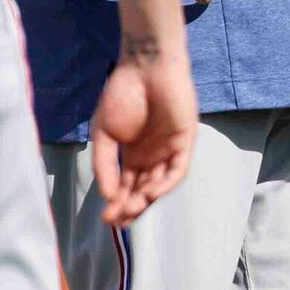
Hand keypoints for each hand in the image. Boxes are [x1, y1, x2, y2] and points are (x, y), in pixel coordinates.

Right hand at [88, 39, 196, 227]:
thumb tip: (106, 196)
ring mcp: (169, 150)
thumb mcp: (104, 134)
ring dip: (146, 199)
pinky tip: (150, 193)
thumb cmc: (122, 96)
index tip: (105, 218)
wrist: (144, 68)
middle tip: (117, 221)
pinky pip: (177, 169)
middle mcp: (152, 156)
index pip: (127, 186)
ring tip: (131, 210)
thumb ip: (105, 164)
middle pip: (143, 189)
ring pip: (160, 183)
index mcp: (133, 155)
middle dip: (131, 207)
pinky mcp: (185, 142)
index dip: (118, 203)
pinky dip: (165, 183)